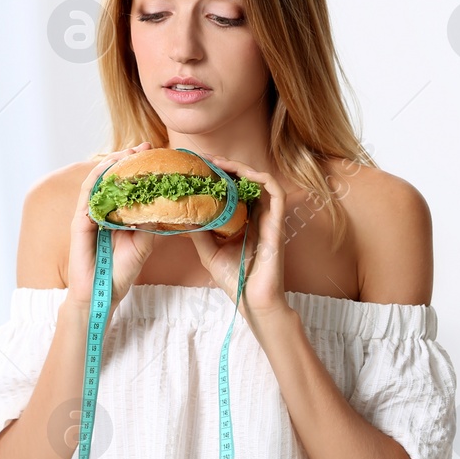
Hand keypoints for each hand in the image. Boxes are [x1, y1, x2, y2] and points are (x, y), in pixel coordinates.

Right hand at [65, 142, 157, 310]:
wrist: (103, 294)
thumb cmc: (121, 271)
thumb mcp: (144, 244)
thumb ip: (151, 223)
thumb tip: (166, 203)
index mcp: (117, 214)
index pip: (127, 185)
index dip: (139, 168)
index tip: (156, 154)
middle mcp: (103, 210)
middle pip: (112, 177)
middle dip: (127, 159)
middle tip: (145, 147)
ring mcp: (89, 215)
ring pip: (98, 181)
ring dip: (112, 164)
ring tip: (128, 153)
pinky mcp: (79, 223)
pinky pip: (87, 196)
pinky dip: (97, 181)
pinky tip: (108, 169)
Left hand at [188, 154, 291, 323]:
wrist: (252, 300)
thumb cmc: (234, 279)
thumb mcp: (208, 251)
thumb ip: (199, 232)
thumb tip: (181, 214)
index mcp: (243, 220)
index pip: (233, 189)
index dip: (219, 174)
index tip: (199, 165)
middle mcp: (258, 215)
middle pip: (246, 180)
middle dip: (227, 166)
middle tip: (205, 159)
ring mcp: (269, 218)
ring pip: (261, 181)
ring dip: (242, 168)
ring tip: (220, 163)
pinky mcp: (278, 223)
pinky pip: (276, 193)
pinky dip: (262, 179)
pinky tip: (243, 174)